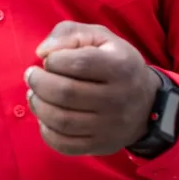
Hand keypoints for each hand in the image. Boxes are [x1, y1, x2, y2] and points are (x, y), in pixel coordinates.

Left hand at [24, 21, 160, 156]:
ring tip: (34, 94)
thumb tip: (42, 52)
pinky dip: (47, 132)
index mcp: (119, 66)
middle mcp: (117, 98)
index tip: (48, 59)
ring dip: (38, 106)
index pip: (78, 63)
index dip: (54, 60)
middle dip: (39, 82)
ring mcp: (110, 126)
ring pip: (63, 121)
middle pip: (66, 93)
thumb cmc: (114, 62)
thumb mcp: (99, 37)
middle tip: (31, 76)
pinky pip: (66, 145)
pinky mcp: (101, 145)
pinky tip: (44, 117)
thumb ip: (69, 33)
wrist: (147, 103)